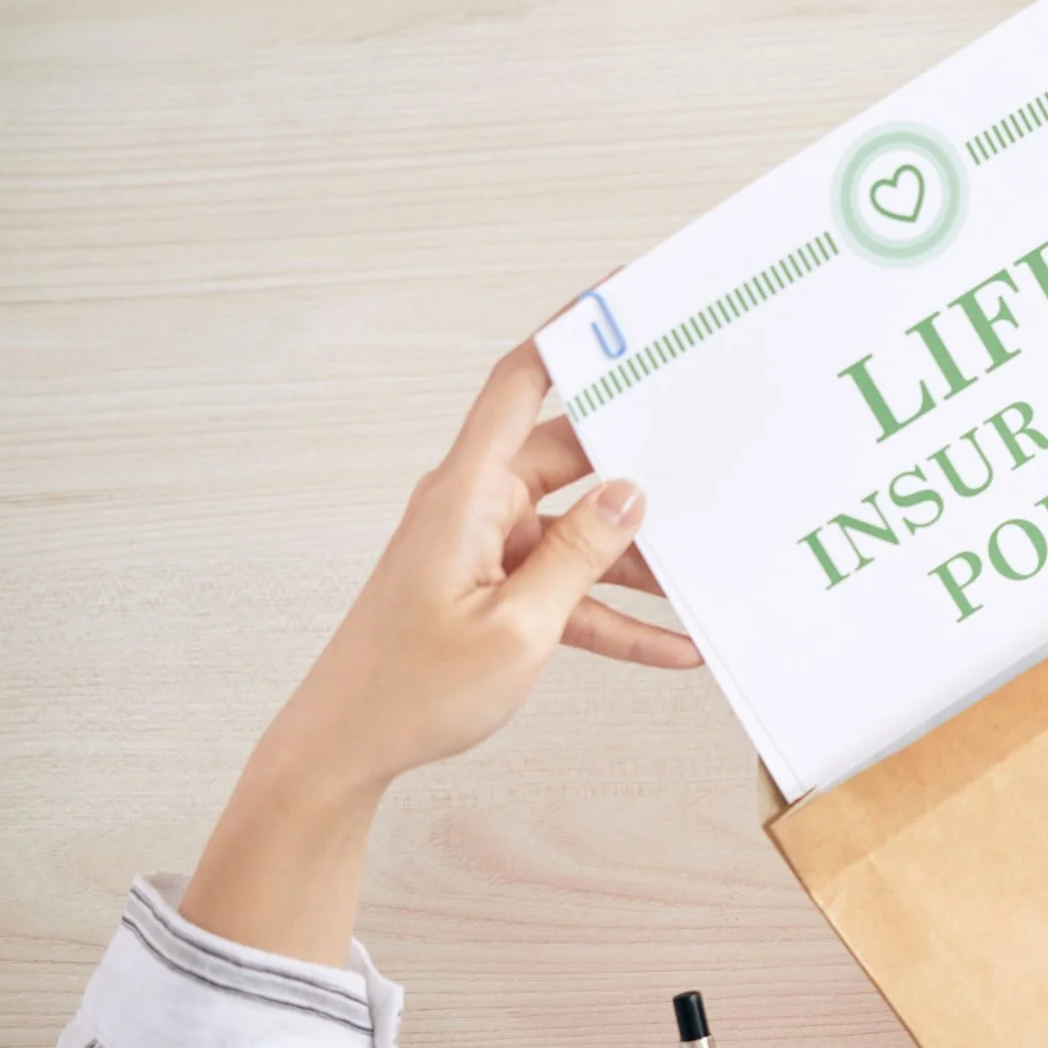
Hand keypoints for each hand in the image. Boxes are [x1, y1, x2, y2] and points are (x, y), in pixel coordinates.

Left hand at [182, 342, 699, 961]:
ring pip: (578, 530)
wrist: (345, 750)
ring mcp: (484, 550)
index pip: (519, 384)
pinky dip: (613, 615)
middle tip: (703, 447)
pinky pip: (567, 590)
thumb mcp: (517, 627)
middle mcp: (473, 508)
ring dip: (636, 559)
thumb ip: (580, 556)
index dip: (570, 334)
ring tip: (702, 576)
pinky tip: (672, 646)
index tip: (621, 298)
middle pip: (569, 459)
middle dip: (637, 460)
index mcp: (466, 495)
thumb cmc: (411, 691)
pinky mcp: (492, 592)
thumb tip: (630, 494)